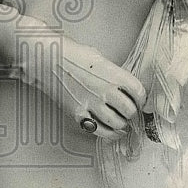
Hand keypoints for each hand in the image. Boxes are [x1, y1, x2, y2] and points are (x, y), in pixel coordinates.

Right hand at [20, 32, 146, 139]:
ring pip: (117, 125)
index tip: (139, 101)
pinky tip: (110, 131)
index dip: (141, 99)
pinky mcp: (78, 114)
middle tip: (128, 112)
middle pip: (130, 111)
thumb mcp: (98, 58)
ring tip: (120, 121)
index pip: (139, 92)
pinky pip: (99, 131)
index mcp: (113, 74)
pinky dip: (108, 134)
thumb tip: (122, 86)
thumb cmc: (69, 53)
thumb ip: (112, 73)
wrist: (46, 58)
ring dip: (121, 125)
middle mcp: (105, 91)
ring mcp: (92, 104)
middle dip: (131, 113)